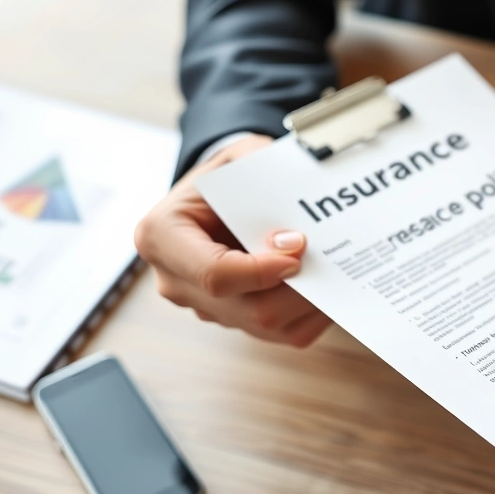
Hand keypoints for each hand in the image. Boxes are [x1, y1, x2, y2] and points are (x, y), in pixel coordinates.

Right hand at [135, 134, 332, 347]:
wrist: (218, 195)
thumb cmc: (227, 177)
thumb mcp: (239, 159)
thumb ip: (262, 183)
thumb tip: (293, 232)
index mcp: (162, 238)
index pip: (215, 273)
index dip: (261, 270)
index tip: (298, 247)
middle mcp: (177, 281)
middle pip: (249, 309)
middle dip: (297, 288)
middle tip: (327, 260)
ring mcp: (205, 307)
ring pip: (269, 325)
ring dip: (309, 301)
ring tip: (333, 269)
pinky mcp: (234, 321)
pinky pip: (283, 334)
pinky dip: (313, 313)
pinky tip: (327, 284)